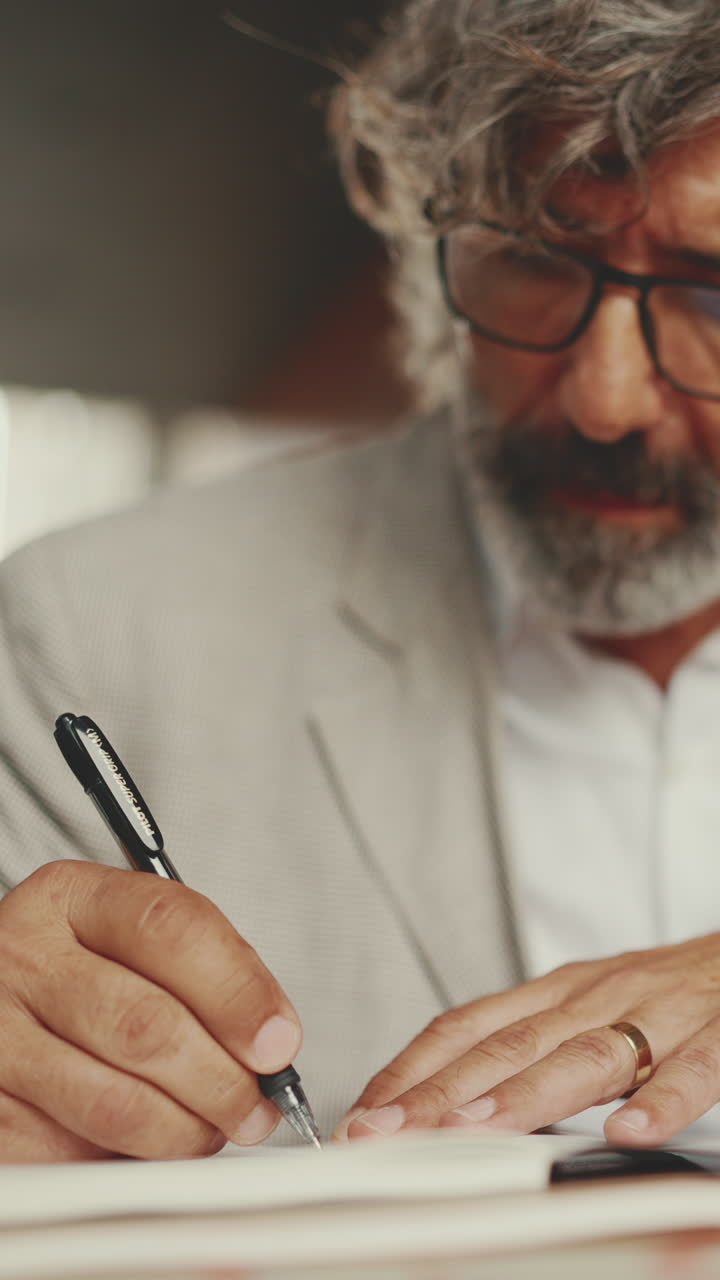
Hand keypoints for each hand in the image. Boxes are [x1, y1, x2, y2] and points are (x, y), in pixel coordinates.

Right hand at [0, 861, 301, 1160]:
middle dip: (221, 1078)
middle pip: (145, 1024)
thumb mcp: (133, 939)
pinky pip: (73, 1151)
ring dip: (185, 1129)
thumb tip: (272, 1041)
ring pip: (113, 1101)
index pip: (170, 928)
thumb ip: (207, 971)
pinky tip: (148, 1140)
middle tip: (258, 1106)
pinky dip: (127, 1159)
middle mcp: (23, 955)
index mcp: (73, 896)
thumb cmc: (85, 969)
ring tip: (213, 1127)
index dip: (237, 990)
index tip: (279, 1042)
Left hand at [338, 936, 719, 1145]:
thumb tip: (447, 1096)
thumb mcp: (580, 1006)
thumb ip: (525, 1047)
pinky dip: (660, 1100)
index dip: (412, 1070)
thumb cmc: (659, 989)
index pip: (467, 1028)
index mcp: (555, 994)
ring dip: (527, 1094)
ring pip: (584, 1056)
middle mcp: (593, 999)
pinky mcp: (716, 1033)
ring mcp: (653, 1016)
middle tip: (389, 1130)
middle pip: (508, 1047)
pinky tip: (630, 1131)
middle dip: (442, 1092)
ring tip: (479, 1127)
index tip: (366, 1111)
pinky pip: (690, 1069)